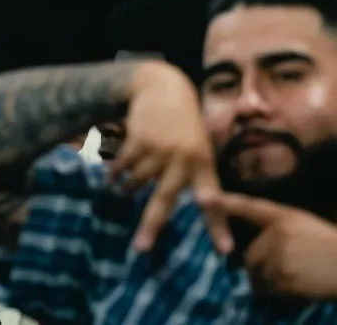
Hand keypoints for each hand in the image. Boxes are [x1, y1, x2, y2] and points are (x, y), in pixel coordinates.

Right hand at [110, 62, 231, 252]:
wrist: (163, 86)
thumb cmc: (183, 125)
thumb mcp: (198, 146)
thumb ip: (197, 175)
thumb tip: (203, 206)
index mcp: (203, 163)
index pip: (213, 199)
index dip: (218, 226)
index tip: (224, 250)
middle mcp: (183, 158)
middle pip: (165, 199)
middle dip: (152, 225)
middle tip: (140, 248)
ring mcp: (160, 148)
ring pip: (137, 183)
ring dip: (127, 189)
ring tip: (124, 189)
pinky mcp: (139, 139)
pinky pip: (122, 168)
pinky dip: (114, 174)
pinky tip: (112, 177)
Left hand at [203, 193, 336, 300]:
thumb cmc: (336, 249)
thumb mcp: (307, 227)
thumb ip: (279, 231)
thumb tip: (253, 253)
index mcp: (286, 215)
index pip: (250, 206)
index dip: (225, 202)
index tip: (202, 197)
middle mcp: (278, 232)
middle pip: (250, 255)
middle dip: (261, 267)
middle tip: (289, 270)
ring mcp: (279, 255)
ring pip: (255, 275)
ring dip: (268, 283)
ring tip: (295, 279)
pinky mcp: (282, 277)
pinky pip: (266, 290)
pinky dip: (276, 296)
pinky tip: (297, 290)